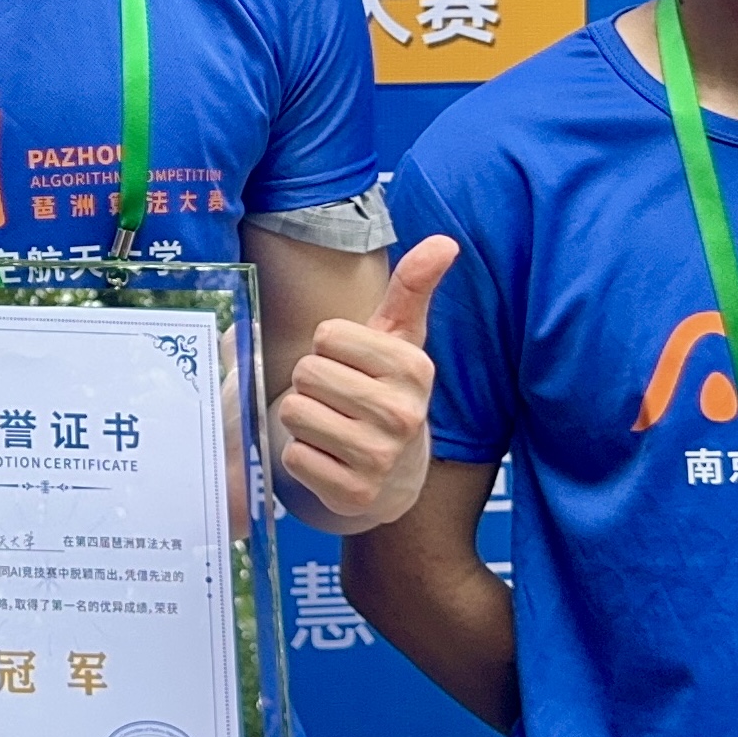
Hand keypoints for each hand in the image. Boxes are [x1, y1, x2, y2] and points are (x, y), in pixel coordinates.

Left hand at [273, 234, 459, 531]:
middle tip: (337, 400)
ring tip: (331, 427)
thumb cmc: (384, 389)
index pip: (328, 335)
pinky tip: (328, 459)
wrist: (395, 475)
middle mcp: (403, 414)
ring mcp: (379, 458)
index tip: (352, 365)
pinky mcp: (353, 494)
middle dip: (310, 383)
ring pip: (294, 412)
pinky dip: (300, 456)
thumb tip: (444, 242)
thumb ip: (413, 287)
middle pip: (306, 372)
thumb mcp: (400, 339)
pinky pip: (293, 457)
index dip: (329, 349)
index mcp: (414, 368)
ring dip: (302, 419)